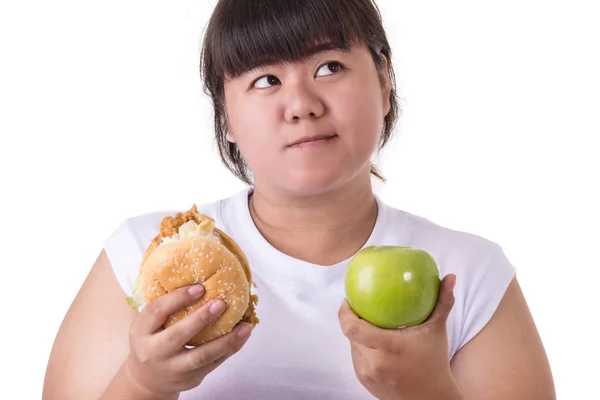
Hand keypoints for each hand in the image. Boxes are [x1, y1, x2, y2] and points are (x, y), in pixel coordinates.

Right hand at [125, 285, 253, 396]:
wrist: (147, 379)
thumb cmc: (152, 339)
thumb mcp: (148, 323)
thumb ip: (166, 305)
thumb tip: (198, 278)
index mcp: (141, 331)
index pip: (156, 311)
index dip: (177, 298)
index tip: (199, 287)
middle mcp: (154, 351)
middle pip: (177, 336)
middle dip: (201, 319)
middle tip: (221, 303)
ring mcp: (173, 368)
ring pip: (201, 356)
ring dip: (226, 340)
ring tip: (245, 326)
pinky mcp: (190, 378)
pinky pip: (214, 363)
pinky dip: (231, 348)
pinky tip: (243, 335)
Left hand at [339, 274, 461, 399]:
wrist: (432, 398)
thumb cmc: (435, 362)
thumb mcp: (437, 330)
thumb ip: (442, 302)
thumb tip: (449, 277)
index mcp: (387, 347)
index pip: (352, 327)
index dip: (344, 312)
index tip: (349, 300)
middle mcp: (373, 362)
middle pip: (350, 334)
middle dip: (353, 319)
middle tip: (360, 307)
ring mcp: (367, 374)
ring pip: (352, 346)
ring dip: (357, 334)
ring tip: (367, 323)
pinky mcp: (364, 382)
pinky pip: (356, 358)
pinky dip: (362, 348)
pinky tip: (373, 341)